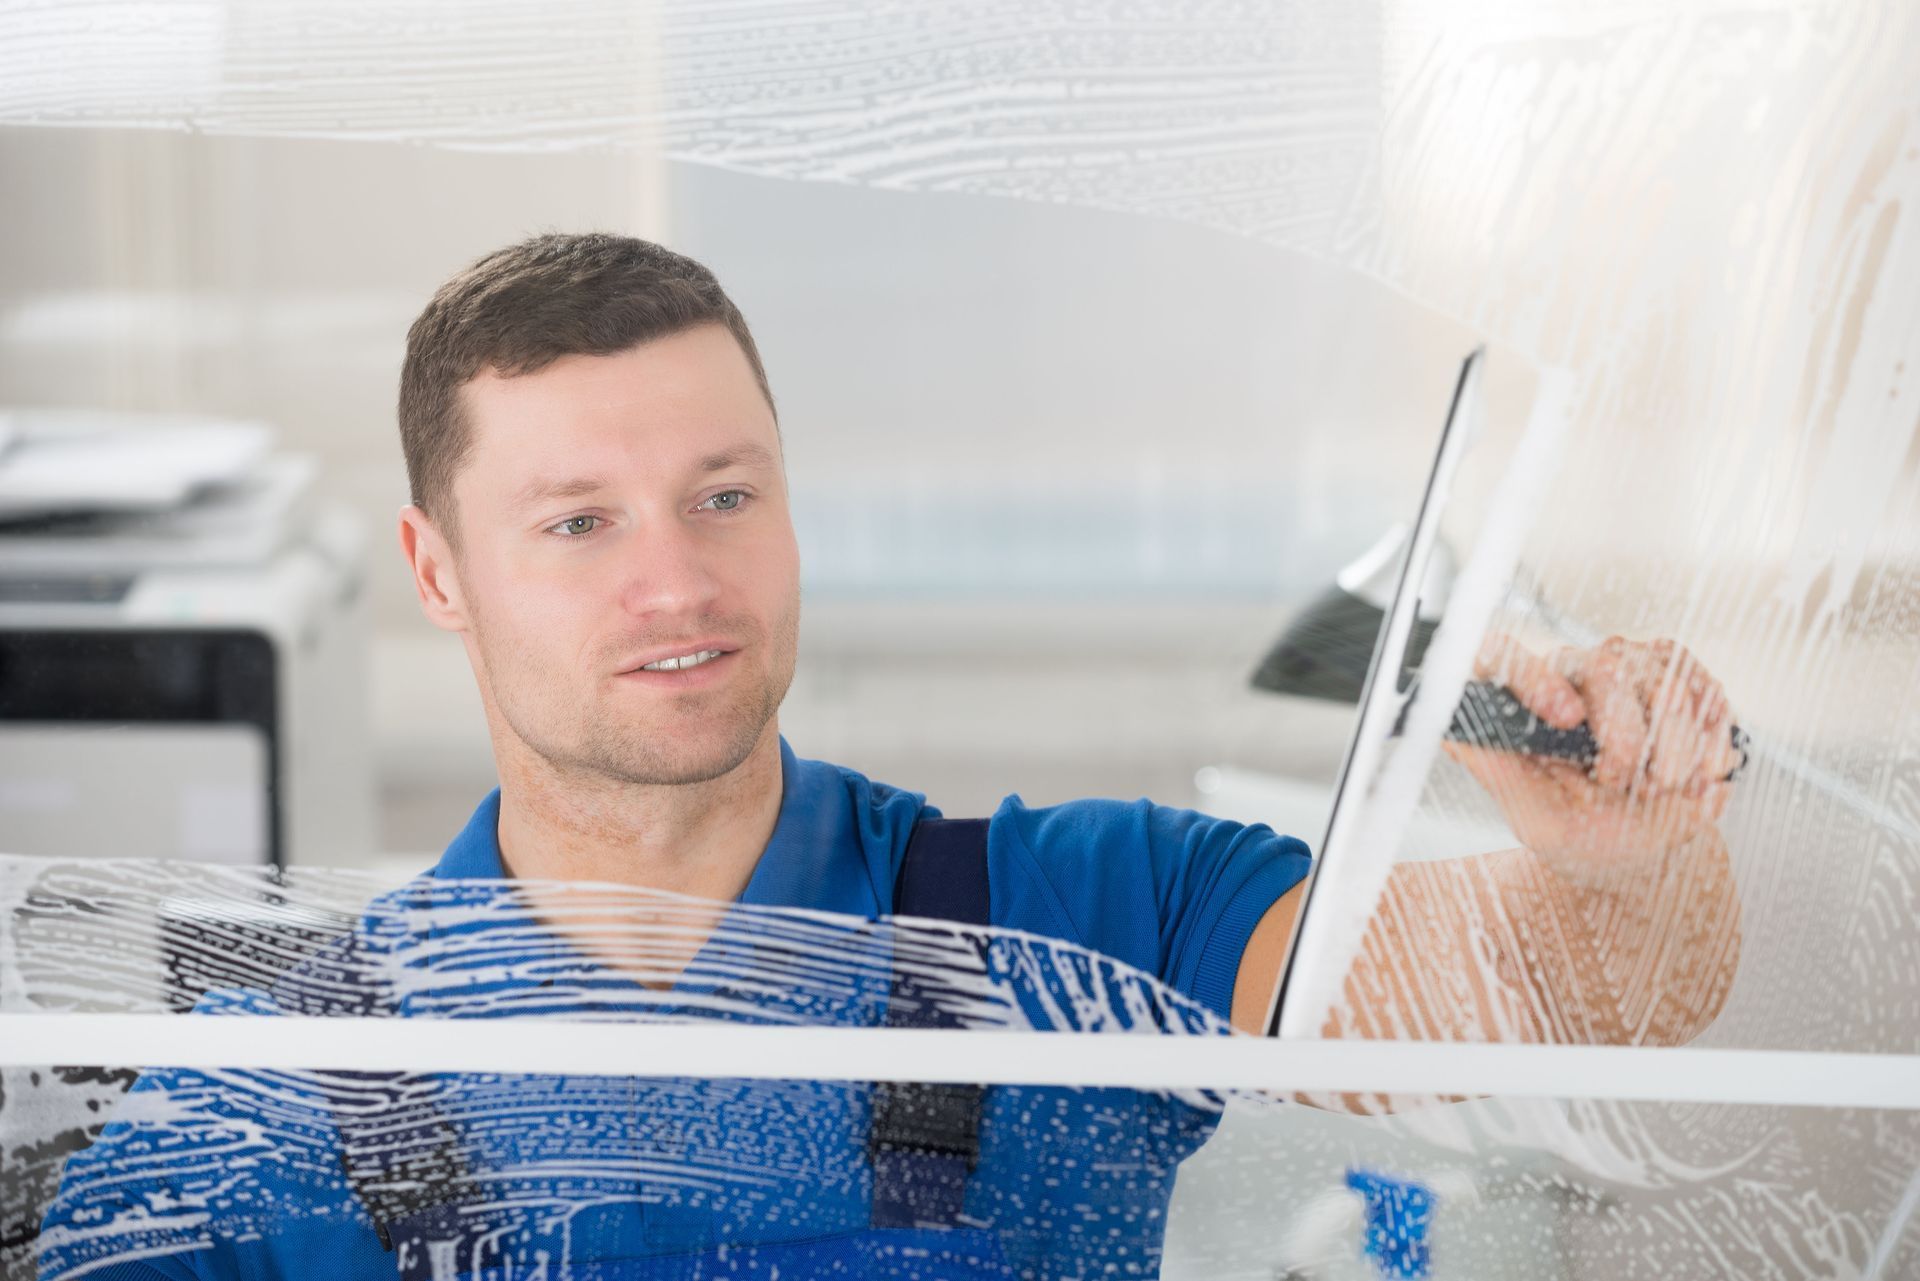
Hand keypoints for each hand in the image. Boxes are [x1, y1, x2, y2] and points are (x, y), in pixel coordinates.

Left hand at [1442, 634, 1740, 882]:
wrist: (1645, 850)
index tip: (1567, 719)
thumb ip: (1495, 771)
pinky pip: (1703, 687)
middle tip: (1627, 784)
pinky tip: (1700, 769)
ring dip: (1675, 746)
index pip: (1505, 655)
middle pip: (1605, 670)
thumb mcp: (1537, 818)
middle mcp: (1569, 672)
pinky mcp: (1676, 672)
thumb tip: (1447, 729)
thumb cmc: (1583, 833)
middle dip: (1629, 739)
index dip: (1535, 677)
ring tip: (1662, 785)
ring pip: (1663, 679)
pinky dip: (1710, 736)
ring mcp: (1625, 666)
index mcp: (1523, 701)